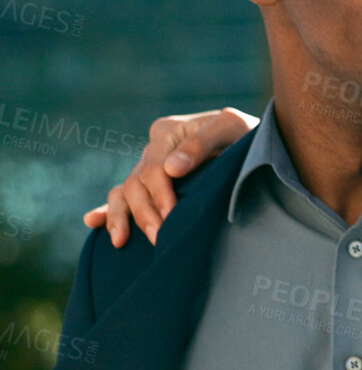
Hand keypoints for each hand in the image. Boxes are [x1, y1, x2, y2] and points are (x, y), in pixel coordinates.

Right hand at [83, 107, 255, 246]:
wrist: (258, 145)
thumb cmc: (247, 135)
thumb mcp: (232, 128)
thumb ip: (202, 143)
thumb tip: (172, 169)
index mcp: (168, 131)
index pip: (154, 168)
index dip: (161, 194)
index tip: (173, 216)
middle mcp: (154, 149)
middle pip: (136, 183)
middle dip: (145, 213)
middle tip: (159, 238)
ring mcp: (150, 167)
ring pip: (124, 192)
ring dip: (123, 217)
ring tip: (122, 241)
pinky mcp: (153, 184)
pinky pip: (122, 196)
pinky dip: (108, 210)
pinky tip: (94, 222)